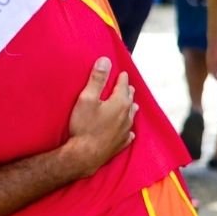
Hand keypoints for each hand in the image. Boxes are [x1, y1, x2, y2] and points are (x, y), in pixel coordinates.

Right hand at [62, 57, 136, 177]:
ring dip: (130, 107)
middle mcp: (126, 116)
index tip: (122, 72)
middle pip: (130, 99)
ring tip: (130, 103)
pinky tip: (128, 130)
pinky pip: (129, 133)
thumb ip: (97, 79)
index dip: (122, 77)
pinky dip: (128, 127)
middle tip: (125, 85)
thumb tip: (106, 61)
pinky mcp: (121, 143)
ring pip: (132, 115)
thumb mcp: (87, 98)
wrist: (85, 154)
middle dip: (127, 91)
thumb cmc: (84, 126)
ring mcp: (125, 131)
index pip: (123, 85)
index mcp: (119, 103)